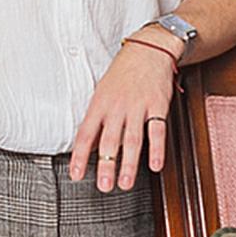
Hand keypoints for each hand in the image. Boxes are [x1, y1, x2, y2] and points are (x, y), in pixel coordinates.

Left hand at [68, 37, 178, 192]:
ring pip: (133, 139)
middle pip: (110, 140)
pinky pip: (158, 129)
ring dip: (129, 163)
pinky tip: (155, 165)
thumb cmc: (123, 73)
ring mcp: (139, 106)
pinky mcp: (158, 105)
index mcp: (100, 104)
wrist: (148, 50)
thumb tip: (89, 146)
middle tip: (104, 186)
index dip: (80, 156)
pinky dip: (157, 149)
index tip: (76, 175)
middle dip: (107, 165)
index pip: (86, 134)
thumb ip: (98, 119)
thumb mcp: (102, 92)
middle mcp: (118, 107)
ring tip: (125, 183)